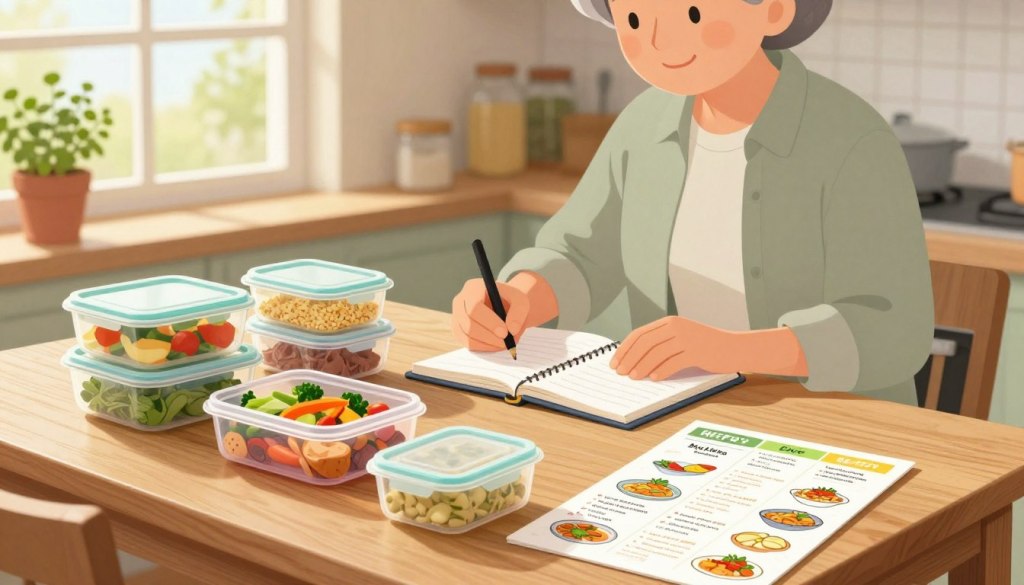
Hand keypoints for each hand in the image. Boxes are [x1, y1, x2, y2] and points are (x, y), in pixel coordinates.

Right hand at [451, 271, 558, 351]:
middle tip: (506, 343)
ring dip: (487, 344)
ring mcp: (456, 317)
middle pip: (468, 323)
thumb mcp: (521, 301)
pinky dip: (483, 347)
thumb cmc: (511, 302)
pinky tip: (496, 345)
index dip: (489, 321)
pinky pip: (467, 343)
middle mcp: (460, 301)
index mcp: (473, 288)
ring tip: (505, 344)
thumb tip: (511, 330)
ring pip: (467, 336)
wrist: (505, 307)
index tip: (505, 332)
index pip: (474, 306)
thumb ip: (519, 313)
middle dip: (488, 336)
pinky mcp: (458, 330)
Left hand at [610, 317, 736, 380]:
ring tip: (634, 377)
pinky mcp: (697, 352)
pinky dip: (661, 371)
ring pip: (657, 353)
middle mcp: (677, 327)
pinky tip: (654, 379)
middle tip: (620, 372)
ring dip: (642, 366)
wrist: (734, 347)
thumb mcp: (682, 338)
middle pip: (645, 343)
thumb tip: (635, 360)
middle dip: (629, 358)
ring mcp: (687, 338)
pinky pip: (674, 362)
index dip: (625, 348)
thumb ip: (662, 343)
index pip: (640, 334)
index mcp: (670, 322)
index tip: (615, 362)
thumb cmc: (706, 346)